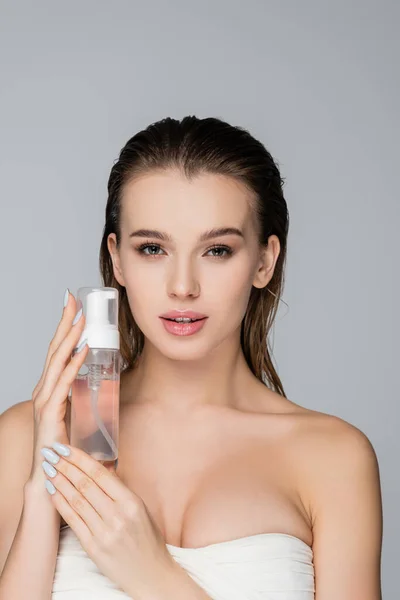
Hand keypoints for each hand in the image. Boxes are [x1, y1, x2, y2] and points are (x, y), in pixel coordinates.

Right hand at [27, 290, 88, 488]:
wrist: (51, 477)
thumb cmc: (64, 447)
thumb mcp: (75, 415)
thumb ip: (83, 399)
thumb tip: (100, 384)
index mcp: (50, 389)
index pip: (57, 352)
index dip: (64, 328)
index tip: (74, 307)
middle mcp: (44, 390)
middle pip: (54, 349)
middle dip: (64, 323)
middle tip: (72, 299)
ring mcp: (44, 401)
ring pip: (57, 361)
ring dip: (70, 337)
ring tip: (80, 317)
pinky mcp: (50, 413)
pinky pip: (64, 383)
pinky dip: (74, 364)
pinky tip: (83, 349)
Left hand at [41, 442, 177, 596]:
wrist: (151, 574)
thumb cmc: (147, 539)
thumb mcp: (140, 508)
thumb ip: (119, 489)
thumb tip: (100, 468)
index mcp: (131, 502)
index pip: (100, 474)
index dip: (79, 459)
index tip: (66, 447)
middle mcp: (118, 516)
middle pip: (85, 484)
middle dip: (65, 465)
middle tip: (51, 453)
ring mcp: (104, 533)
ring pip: (76, 500)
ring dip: (59, 481)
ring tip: (48, 468)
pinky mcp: (94, 547)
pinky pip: (73, 520)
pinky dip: (60, 503)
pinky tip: (52, 491)